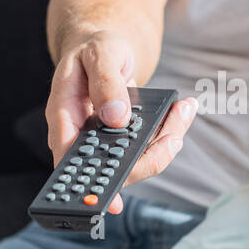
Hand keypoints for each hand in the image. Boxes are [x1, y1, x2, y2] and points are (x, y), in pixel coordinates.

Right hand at [46, 29, 196, 214]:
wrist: (101, 46)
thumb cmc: (95, 48)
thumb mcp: (100, 53)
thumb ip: (105, 81)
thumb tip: (116, 118)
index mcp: (64, 115)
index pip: (70, 158)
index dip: (90, 184)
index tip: (113, 202)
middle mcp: (81, 135)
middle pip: (112, 165)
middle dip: (149, 156)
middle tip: (175, 135)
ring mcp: (103, 140)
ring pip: (136, 159)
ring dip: (165, 140)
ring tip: (184, 111)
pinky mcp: (122, 139)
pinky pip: (146, 146)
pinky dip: (167, 131)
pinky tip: (181, 110)